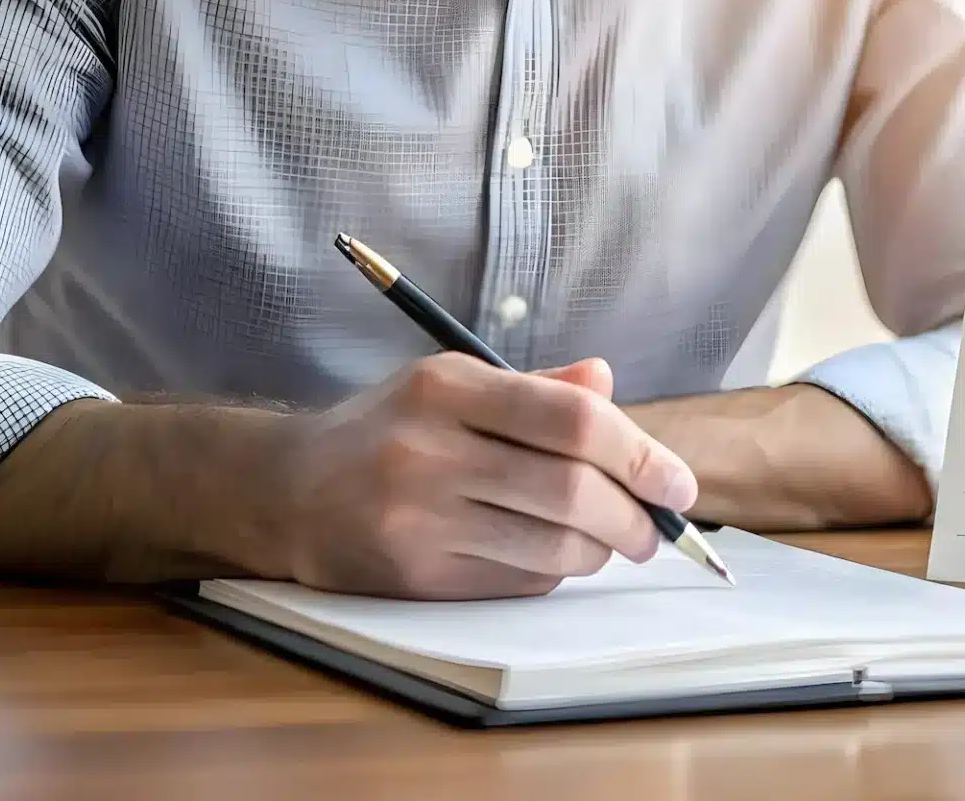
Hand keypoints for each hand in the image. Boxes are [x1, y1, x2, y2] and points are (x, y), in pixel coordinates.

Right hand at [263, 354, 697, 599]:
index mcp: (447, 389)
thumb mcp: (451, 384)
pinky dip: (555, 572)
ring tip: (609, 540)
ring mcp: (419, 519)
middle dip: (635, 517)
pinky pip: (519, 581)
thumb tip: (606, 382)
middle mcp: (429, 452)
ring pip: (553, 547)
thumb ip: (534, 388)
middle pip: (572, 492)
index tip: (677, 483)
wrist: (286, 491)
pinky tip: (551, 555)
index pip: (572, 421)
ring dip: (601, 551)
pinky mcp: (415, 576)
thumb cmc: (387, 431)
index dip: (641, 455)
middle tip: (657, 527)